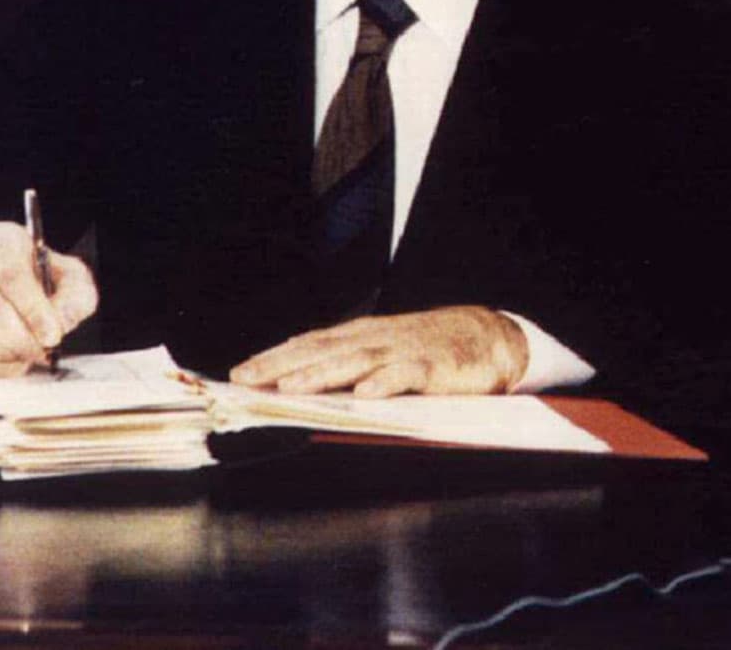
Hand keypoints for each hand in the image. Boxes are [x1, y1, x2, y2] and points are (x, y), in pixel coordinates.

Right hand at [0, 221, 97, 376]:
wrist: (17, 290)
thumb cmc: (47, 281)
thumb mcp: (73, 280)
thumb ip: (74, 298)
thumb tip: (59, 322)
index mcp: (1, 240)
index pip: (9, 274)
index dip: (31, 309)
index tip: (52, 334)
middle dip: (18, 337)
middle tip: (42, 351)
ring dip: (3, 352)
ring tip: (29, 356)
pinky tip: (13, 362)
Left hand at [229, 307, 527, 396]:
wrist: (491, 339)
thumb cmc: (433, 350)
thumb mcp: (386, 352)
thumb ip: (351, 365)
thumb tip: (298, 386)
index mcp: (364, 335)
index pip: (310, 343)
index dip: (274, 357)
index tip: (239, 373)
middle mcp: (378, 338)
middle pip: (323, 350)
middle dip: (282, 366)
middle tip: (248, 381)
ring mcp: (405, 351)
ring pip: (357, 361)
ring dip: (322, 374)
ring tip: (291, 389)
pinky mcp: (434, 366)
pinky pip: (406, 375)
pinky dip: (385, 383)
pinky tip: (365, 394)